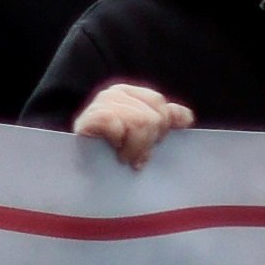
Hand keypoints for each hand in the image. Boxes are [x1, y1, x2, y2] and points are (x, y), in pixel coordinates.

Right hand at [73, 80, 197, 169]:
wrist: (78, 171)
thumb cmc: (112, 154)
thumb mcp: (144, 136)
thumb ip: (164, 122)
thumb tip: (187, 118)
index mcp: (129, 94)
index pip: (159, 104)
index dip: (162, 127)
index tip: (152, 145)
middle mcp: (114, 93)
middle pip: (153, 115)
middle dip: (148, 140)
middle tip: (135, 155)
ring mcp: (101, 103)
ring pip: (140, 122)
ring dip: (135, 147)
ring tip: (124, 156)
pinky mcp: (90, 117)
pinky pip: (118, 125)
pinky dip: (119, 143)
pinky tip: (111, 151)